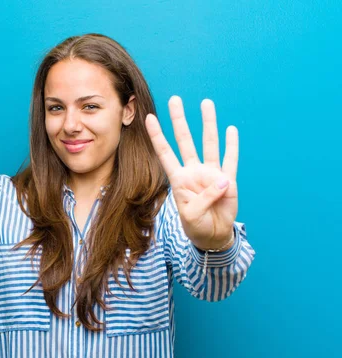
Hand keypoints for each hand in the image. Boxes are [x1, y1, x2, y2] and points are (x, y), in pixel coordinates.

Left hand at [145, 96, 237, 249]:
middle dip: (179, 120)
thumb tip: (221, 181)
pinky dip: (231, 145)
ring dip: (208, 123)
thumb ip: (204, 199)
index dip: (157, 136)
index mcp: (179, 179)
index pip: (165, 153)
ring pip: (209, 143)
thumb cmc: (196, 225)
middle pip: (185, 140)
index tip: (149, 118)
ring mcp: (211, 174)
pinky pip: (230, 159)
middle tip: (175, 100)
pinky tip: (231, 129)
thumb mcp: (192, 216)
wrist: (213, 235)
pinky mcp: (228, 180)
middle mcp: (193, 171)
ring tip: (206, 103)